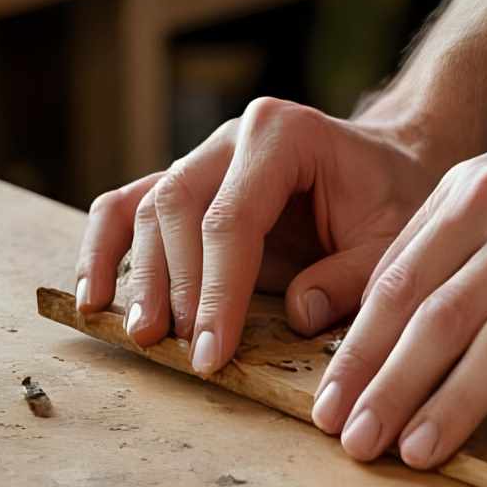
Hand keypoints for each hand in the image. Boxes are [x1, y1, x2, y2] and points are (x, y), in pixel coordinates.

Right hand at [75, 97, 441, 373]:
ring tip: (142, 336)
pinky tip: (94, 296)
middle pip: (178, 208)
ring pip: (148, 209)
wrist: (386, 167)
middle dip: (174, 286)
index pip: (233, 217)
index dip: (217, 290)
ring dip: (139, 276)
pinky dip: (105, 248)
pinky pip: (128, 207)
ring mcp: (203, 157)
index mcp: (283, 135)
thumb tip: (293, 314)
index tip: (211, 351)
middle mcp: (233, 138)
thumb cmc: (390, 202)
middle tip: (175, 348)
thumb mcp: (392, 243)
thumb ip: (351, 277)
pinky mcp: (187, 184)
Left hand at [311, 107, 486, 463]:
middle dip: (390, 388)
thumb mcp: (486, 182)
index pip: (400, 286)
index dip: (358, 352)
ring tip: (415, 453)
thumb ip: (424, 241)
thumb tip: (361, 319)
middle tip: (355, 442)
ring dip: (455, 406)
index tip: (328, 405)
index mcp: (476, 198)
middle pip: (443, 319)